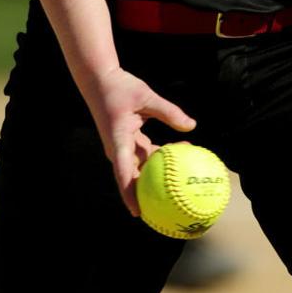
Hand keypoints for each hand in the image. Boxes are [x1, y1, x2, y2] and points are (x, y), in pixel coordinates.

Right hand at [89, 67, 195, 216]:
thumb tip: (191, 127)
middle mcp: (118, 149)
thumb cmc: (120, 87)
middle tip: (165, 210)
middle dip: (147, 195)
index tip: (138, 211)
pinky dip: (162, 157)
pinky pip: (146, 155)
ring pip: (141, 168)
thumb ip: (169, 112)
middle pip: (132, 178)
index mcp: (118, 141)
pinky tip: (182, 155)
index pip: (123, 173)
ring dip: (160, 174)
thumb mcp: (146, 96)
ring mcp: (122, 147)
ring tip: (182, 184)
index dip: (129, 194)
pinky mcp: (128, 141)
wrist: (100, 80)